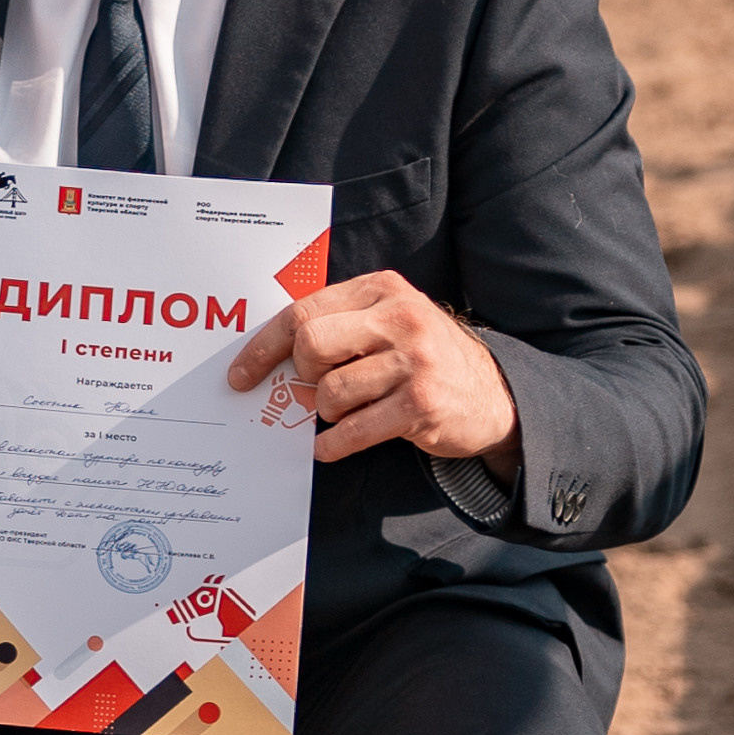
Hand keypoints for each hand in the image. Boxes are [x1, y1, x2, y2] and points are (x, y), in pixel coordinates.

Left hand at [227, 269, 520, 478]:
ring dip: (326, 412)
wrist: (493, 395)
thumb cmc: (423, 358)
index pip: (303, 311)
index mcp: (382, 289)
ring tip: (347, 411)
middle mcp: (400, 318)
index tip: (240, 376)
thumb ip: (339, 324)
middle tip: (313, 388)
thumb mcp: (388, 321)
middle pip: (311, 345)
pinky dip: (333, 444)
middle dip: (301, 375)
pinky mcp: (420, 405)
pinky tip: (331, 445)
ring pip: (331, 392)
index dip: (263, 347)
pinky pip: (352, 430)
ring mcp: (413, 362)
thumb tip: (270, 356)